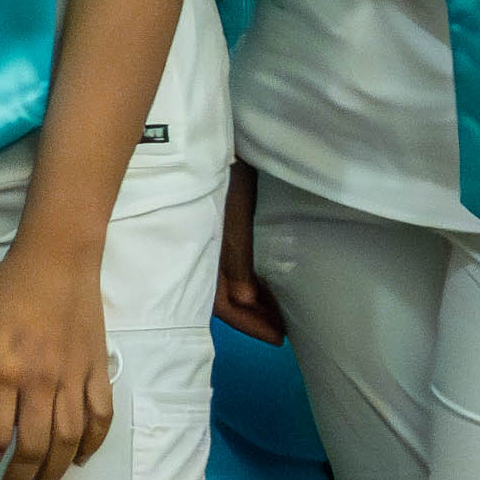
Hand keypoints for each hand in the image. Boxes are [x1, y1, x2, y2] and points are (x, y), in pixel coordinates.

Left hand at [0, 237, 115, 479]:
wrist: (59, 258)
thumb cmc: (7, 289)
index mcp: (6, 371)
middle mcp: (42, 382)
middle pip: (34, 448)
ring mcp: (74, 378)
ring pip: (69, 441)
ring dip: (56, 474)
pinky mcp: (98, 370)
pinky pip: (101, 417)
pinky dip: (93, 444)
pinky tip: (81, 460)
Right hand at [215, 163, 282, 341]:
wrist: (201, 141)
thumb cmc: (221, 182)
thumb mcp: (233, 221)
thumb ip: (237, 261)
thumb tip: (247, 299)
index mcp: (200, 257)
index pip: (224, 304)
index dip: (250, 323)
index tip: (278, 338)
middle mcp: (199, 255)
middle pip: (223, 297)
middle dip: (251, 315)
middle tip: (281, 328)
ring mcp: (205, 241)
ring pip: (226, 281)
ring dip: (251, 298)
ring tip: (276, 308)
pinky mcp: (214, 227)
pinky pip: (228, 263)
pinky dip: (247, 276)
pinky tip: (261, 278)